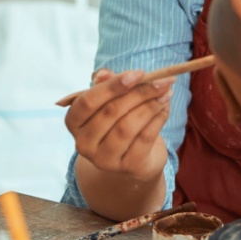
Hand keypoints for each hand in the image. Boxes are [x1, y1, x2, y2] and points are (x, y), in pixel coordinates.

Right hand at [64, 68, 174, 182]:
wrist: (132, 156)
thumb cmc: (117, 120)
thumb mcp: (109, 100)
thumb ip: (106, 84)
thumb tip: (104, 74)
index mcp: (74, 122)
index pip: (88, 101)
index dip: (112, 85)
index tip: (139, 73)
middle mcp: (83, 143)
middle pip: (111, 112)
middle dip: (140, 93)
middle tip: (162, 80)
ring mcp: (104, 159)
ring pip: (128, 126)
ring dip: (151, 106)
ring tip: (166, 93)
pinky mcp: (127, 166)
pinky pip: (144, 138)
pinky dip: (158, 119)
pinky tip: (165, 107)